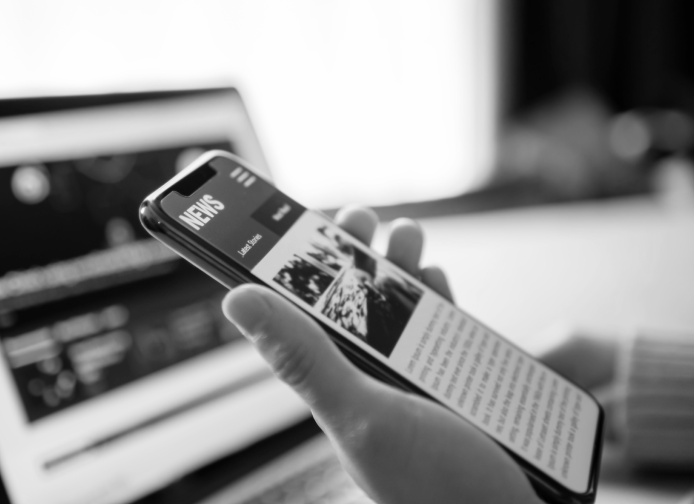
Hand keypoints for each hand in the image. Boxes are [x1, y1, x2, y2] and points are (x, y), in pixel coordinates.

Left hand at [222, 206, 541, 503]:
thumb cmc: (437, 488)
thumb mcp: (362, 415)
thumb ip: (305, 358)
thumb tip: (237, 300)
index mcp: (335, 387)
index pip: (298, 317)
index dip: (292, 270)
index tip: (292, 224)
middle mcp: (369, 380)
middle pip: (350, 303)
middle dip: (353, 254)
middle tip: (358, 218)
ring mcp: (413, 379)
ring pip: (395, 308)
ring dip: (397, 265)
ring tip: (405, 234)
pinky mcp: (456, 381)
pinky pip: (438, 328)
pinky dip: (437, 296)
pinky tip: (436, 278)